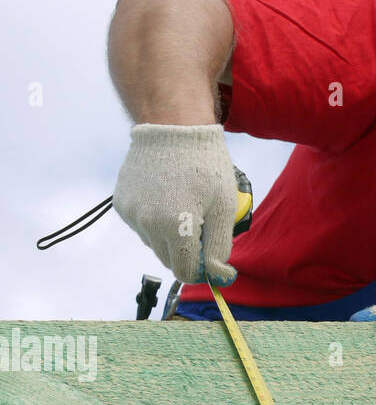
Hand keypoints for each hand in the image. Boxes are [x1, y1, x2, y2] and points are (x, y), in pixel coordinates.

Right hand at [113, 123, 238, 283]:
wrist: (172, 125)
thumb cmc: (206, 166)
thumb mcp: (224, 207)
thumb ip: (220, 248)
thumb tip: (219, 278)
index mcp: (176, 226)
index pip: (185, 272)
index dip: (201, 269)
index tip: (210, 256)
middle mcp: (148, 224)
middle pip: (169, 261)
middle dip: (187, 252)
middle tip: (201, 225)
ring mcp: (132, 214)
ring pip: (155, 244)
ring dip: (170, 236)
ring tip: (183, 204)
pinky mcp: (122, 204)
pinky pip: (142, 226)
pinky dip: (154, 220)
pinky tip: (165, 196)